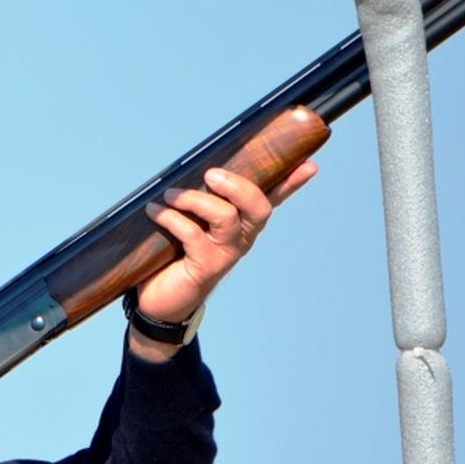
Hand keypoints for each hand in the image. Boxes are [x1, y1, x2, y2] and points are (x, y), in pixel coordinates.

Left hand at [137, 162, 317, 324]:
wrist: (159, 298)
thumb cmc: (173, 254)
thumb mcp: (187, 221)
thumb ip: (195, 199)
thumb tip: (185, 167)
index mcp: (242, 222)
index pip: (272, 198)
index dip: (291, 183)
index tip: (309, 165)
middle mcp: (241, 237)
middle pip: (258, 206)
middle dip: (238, 186)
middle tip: (211, 175)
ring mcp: (226, 253)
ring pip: (226, 217)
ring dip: (195, 199)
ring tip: (171, 194)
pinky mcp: (206, 267)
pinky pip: (193, 234)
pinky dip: (171, 218)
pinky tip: (155, 212)